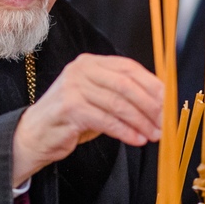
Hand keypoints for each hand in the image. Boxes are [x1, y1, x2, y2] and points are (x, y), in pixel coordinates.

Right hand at [12, 54, 162, 184]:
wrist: (35, 135)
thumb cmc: (72, 119)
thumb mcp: (98, 100)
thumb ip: (121, 95)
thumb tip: (160, 102)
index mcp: (90, 63)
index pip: (128, 68)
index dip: (152, 84)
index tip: (169, 102)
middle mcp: (80, 70)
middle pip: (126, 84)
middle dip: (150, 105)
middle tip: (164, 122)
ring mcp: (73, 87)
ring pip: (118, 103)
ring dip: (140, 122)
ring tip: (154, 135)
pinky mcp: (69, 108)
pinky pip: (106, 120)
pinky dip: (125, 131)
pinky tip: (137, 140)